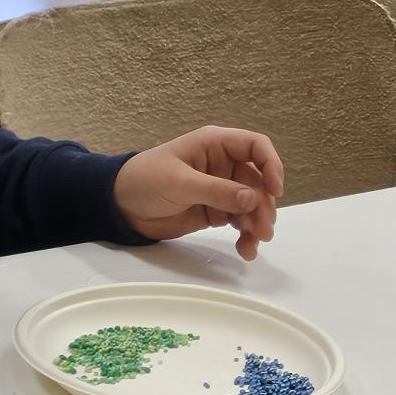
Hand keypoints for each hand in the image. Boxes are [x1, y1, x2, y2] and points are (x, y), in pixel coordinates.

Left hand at [113, 127, 284, 260]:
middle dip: (263, 205)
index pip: (255, 146)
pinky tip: (245, 249)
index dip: (271, 164)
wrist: (120, 207)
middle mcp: (223, 165)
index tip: (275, 189)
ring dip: (257, 224)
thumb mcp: (179, 183)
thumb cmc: (144, 181)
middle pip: (258, 181)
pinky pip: (239, 222)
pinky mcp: (215, 211)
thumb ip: (216, 191)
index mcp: (215, 145)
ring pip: (252, 205)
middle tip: (262, 230)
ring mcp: (221, 189)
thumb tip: (252, 199)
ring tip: (253, 244)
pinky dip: (245, 236)